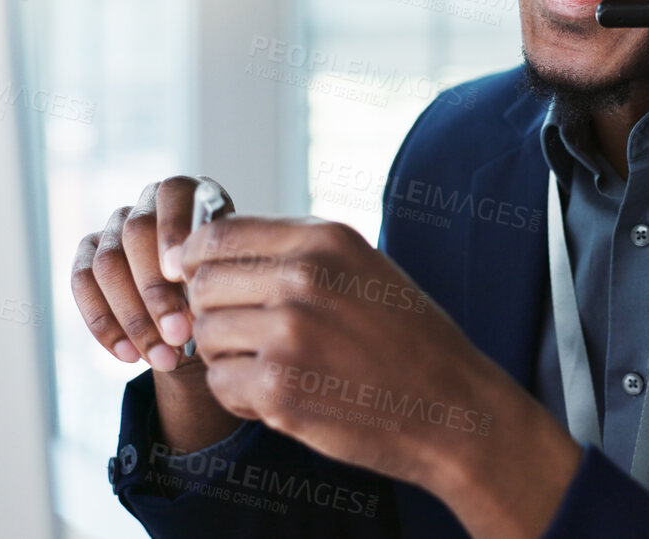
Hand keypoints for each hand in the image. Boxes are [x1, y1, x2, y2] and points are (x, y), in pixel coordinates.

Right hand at [71, 176, 242, 449]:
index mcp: (188, 193)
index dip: (174, 232)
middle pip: (135, 234)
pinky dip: (104, 324)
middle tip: (179, 334)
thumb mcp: (231, 276)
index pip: (173, 195)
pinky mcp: (88, 255)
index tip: (183, 275)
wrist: (202, 312)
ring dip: (134, 318)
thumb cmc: (225, 286)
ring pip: (106, 264)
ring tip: (163, 357)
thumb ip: (215, 273)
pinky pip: (82, 284)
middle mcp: (146, 203)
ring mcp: (113, 228)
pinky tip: (129, 355)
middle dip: (156, 291)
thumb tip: (192, 294)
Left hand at [177, 216, 580, 536]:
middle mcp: (304, 278)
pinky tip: (281, 399)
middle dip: (213, 314)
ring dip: (227, 358)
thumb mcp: (363, 268)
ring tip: (272, 370)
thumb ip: (297, 252)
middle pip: (203, 286)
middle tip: (247, 339)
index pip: (217, 236)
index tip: (197, 283)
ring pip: (206, 337)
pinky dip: (240, 398)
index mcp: (324, 240)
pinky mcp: (280, 390)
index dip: (194, 262)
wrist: (454, 410)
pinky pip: (220, 385)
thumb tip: (208, 247)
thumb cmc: (409, 341)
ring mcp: (290, 334)